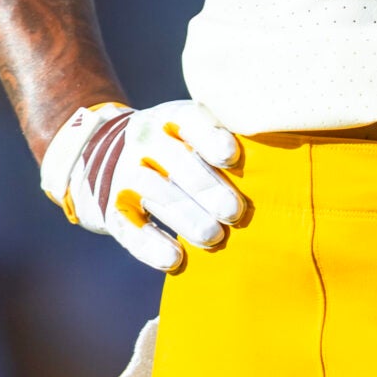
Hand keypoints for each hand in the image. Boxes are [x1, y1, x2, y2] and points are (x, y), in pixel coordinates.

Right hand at [38, 100, 245, 273]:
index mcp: (170, 117)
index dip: (210, 136)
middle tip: (234, 211)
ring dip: (187, 217)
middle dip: (207, 187)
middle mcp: (144, 140)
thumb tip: (276, 160)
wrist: (100, 154)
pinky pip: (129, 228)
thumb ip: (221, 139)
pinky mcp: (111, 209)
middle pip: (177, 162)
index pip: (190, 120)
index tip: (232, 156)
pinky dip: (150, 246)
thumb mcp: (187, 128)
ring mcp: (123, 174)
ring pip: (157, 195)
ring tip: (214, 236)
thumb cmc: (172, 146)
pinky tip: (174, 260)